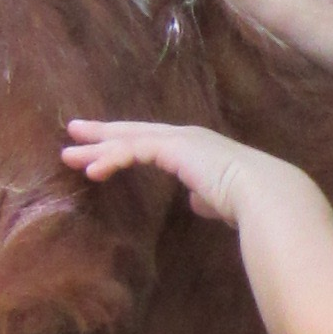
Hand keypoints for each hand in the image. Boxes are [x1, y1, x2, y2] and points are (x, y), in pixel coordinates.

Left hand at [64, 116, 262, 216]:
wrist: (264, 193)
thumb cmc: (248, 201)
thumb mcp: (220, 198)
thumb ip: (206, 196)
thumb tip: (198, 200)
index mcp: (195, 148)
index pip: (152, 141)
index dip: (125, 141)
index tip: (101, 146)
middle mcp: (185, 137)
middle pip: (133, 132)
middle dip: (102, 133)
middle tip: (73, 132)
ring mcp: (179, 140)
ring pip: (128, 139)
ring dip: (97, 146)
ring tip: (68, 154)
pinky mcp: (173, 148)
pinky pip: (134, 150)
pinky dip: (111, 159)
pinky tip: (92, 170)